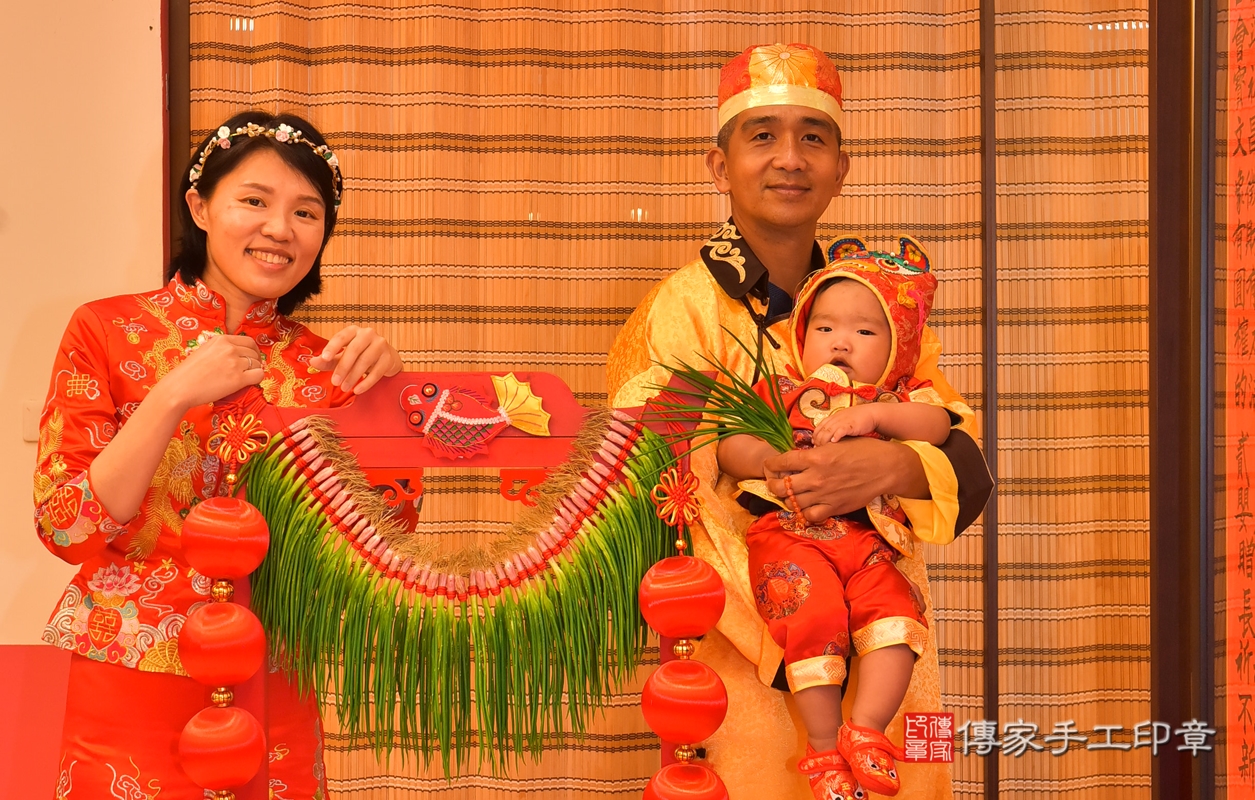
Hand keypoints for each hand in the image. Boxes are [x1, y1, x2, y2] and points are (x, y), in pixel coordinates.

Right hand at [155, 334, 263, 410]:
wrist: (180, 387)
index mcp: (222, 340)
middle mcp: (230, 349)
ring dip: (255, 371)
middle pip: (254, 353)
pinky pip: (259, 375)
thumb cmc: (188, 372)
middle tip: (251, 370)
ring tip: (247, 377)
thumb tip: (237, 353)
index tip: (252, 357)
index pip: (248, 341)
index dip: (253, 350)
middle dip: (256, 361)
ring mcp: (235, 363)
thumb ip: (221, 349)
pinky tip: (250, 382)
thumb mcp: (204, 350)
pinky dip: (258, 378)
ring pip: (257, 364)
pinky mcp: (238, 379)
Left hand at [309, 325, 402, 393]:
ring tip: (344, 388)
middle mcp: (368, 334)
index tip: (324, 358)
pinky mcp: (389, 358)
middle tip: (335, 382)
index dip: (332, 347)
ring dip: (353, 376)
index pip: (341, 337)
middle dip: (343, 367)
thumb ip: (328, 360)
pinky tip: (358, 390)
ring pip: (365, 361)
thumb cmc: (361, 355)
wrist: (387, 358)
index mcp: (353, 331)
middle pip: (354, 350)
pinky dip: (366, 382)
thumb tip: (312, 363)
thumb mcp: (342, 356)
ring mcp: (380, 345)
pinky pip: (377, 371)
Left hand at [763, 437, 928, 521]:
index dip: (771, 464)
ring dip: (786, 499)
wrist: (886, 468)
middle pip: (780, 486)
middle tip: (774, 482)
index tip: (769, 465)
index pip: (781, 462)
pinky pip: (809, 516)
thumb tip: (799, 454)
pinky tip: (805, 506)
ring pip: (791, 503)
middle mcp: (815, 477)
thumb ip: (816, 450)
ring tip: (788, 495)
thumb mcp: (837, 442)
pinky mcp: (833, 508)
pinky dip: (803, 512)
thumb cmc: (863, 450)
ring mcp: (823, 495)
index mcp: (815, 456)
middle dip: (772, 484)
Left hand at [812, 405, 878, 445]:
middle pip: (822, 430)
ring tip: (824, 449)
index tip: (814, 445)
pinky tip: (834, 442)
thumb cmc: (858, 419)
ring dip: (824, 441)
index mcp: (833, 418)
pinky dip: (836, 436)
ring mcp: (842, 421)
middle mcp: (835, 419)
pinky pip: (840, 430)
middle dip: (818, 441)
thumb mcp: (843, 421)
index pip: (819, 427)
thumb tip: (827, 440)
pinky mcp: (850, 425)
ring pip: (828, 431)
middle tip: (818, 450)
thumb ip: (835, 428)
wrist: (871, 413)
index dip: (815, 436)